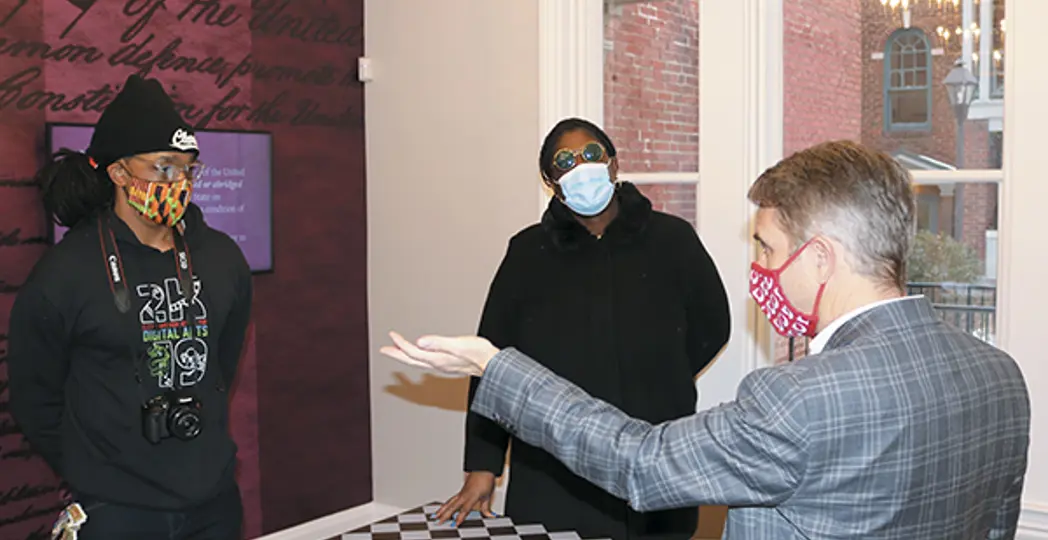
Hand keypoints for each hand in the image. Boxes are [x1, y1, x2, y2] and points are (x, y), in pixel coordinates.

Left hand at [379, 332, 499, 376]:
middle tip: (383, 349)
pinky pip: (425, 362)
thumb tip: (420, 342)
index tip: (391, 335)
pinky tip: (417, 355)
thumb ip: (438, 343)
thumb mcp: (459, 345)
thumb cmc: (479, 354)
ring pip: (417, 362)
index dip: (401, 344)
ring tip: (395, 350)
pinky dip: (416, 358)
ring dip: (404, 355)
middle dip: (396, 354)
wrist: (492, 364)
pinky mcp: (447, 364)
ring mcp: (442, 365)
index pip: (413, 352)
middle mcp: (437, 364)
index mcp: (437, 359)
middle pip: (411, 360)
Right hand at [436, 471, 496, 525]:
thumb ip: (486, 507)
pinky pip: (452, 499)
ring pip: (450, 502)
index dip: (460, 517)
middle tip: (439, 521)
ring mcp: (461, 492)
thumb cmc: (486, 479)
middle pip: (453, 506)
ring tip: (436, 515)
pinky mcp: (461, 490)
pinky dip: (446, 504)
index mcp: (472, 496)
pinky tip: (442, 508)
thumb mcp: (488, 495)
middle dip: (445, 515)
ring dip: (442, 509)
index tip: (456, 524)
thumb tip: (489, 516)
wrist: (483, 468)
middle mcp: (464, 494)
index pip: (465, 509)